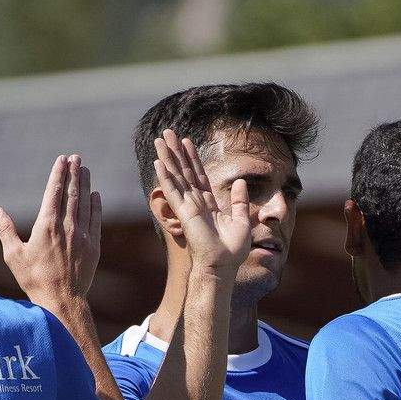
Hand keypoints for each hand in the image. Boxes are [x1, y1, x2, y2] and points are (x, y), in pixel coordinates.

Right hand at [0, 153, 100, 308]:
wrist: (61, 301)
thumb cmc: (34, 279)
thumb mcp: (14, 255)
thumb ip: (5, 229)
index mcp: (46, 226)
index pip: (54, 192)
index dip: (58, 173)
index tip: (62, 159)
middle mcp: (67, 227)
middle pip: (72, 193)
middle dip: (74, 173)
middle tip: (76, 157)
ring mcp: (82, 236)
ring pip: (85, 204)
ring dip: (85, 185)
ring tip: (86, 170)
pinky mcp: (93, 247)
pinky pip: (95, 221)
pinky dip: (95, 207)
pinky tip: (95, 196)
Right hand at [151, 129, 255, 279]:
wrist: (222, 266)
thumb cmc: (232, 250)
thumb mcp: (242, 220)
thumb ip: (240, 201)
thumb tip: (241, 182)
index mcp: (209, 204)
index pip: (199, 175)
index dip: (192, 158)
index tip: (186, 141)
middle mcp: (196, 202)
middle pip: (184, 171)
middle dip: (176, 151)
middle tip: (167, 133)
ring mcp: (188, 207)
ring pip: (176, 176)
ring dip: (167, 157)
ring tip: (159, 140)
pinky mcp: (184, 213)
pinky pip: (172, 191)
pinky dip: (165, 177)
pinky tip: (158, 163)